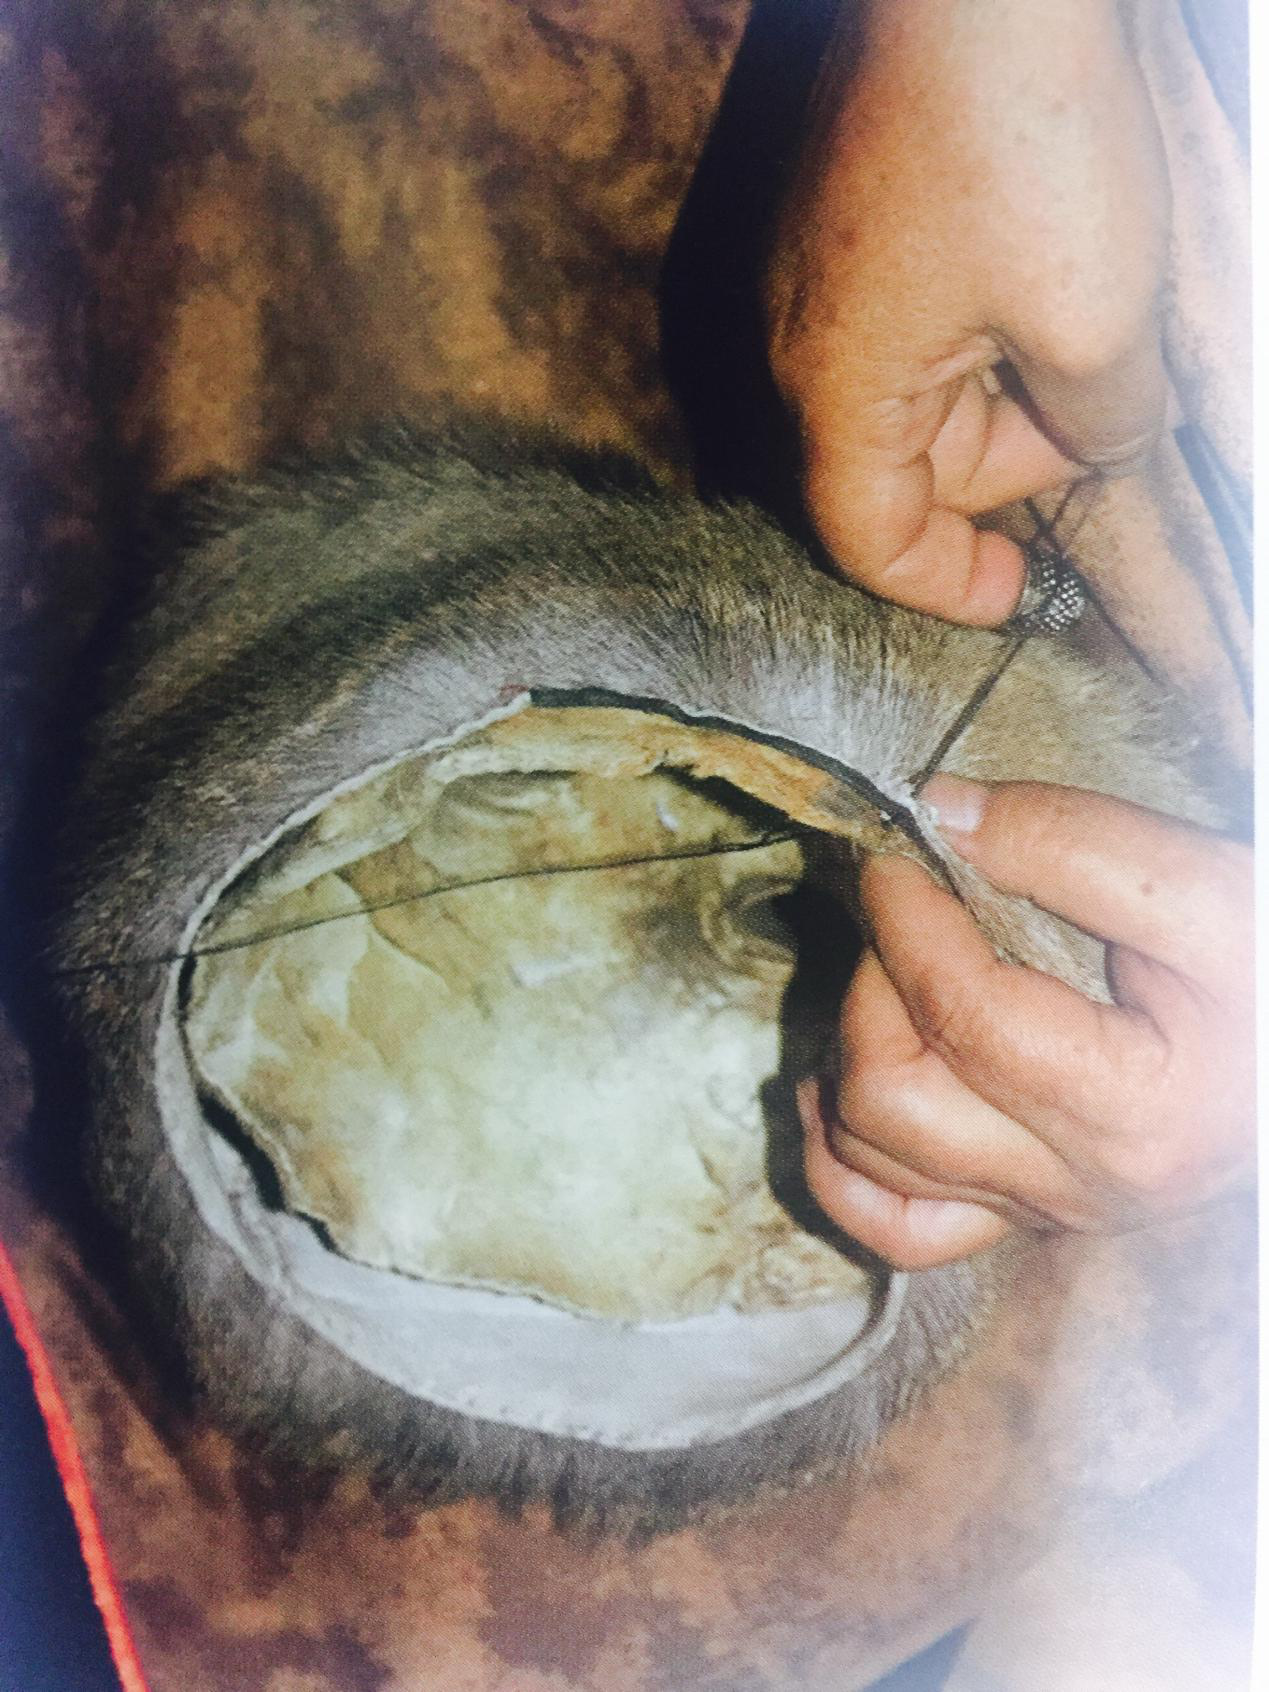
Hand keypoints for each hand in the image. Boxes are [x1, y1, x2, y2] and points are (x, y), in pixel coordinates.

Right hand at [765, 0, 1168, 624]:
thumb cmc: (1023, 140)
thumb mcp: (1098, 324)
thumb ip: (1103, 429)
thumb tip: (1103, 447)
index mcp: (833, 391)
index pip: (869, 540)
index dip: (945, 586)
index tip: (1015, 594)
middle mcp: (801, 343)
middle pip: (904, 465)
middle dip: (1011, 462)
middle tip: (1108, 416)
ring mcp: (818, 273)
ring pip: (918, 389)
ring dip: (1010, 385)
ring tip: (1093, 317)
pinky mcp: (847, 216)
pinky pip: (915, 318)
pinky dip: (989, 328)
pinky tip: (1054, 272)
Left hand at [799, 777, 1253, 1269]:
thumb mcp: (1212, 888)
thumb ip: (1077, 843)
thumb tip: (941, 814)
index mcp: (1136, 1108)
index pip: (959, 1012)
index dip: (903, 919)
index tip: (892, 852)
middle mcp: (1082, 1183)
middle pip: (891, 1094)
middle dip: (871, 984)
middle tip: (908, 913)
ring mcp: (1048, 1208)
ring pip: (872, 1157)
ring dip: (848, 1052)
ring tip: (889, 977)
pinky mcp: (1026, 1214)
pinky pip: (894, 1227)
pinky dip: (841, 1161)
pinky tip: (835, 1090)